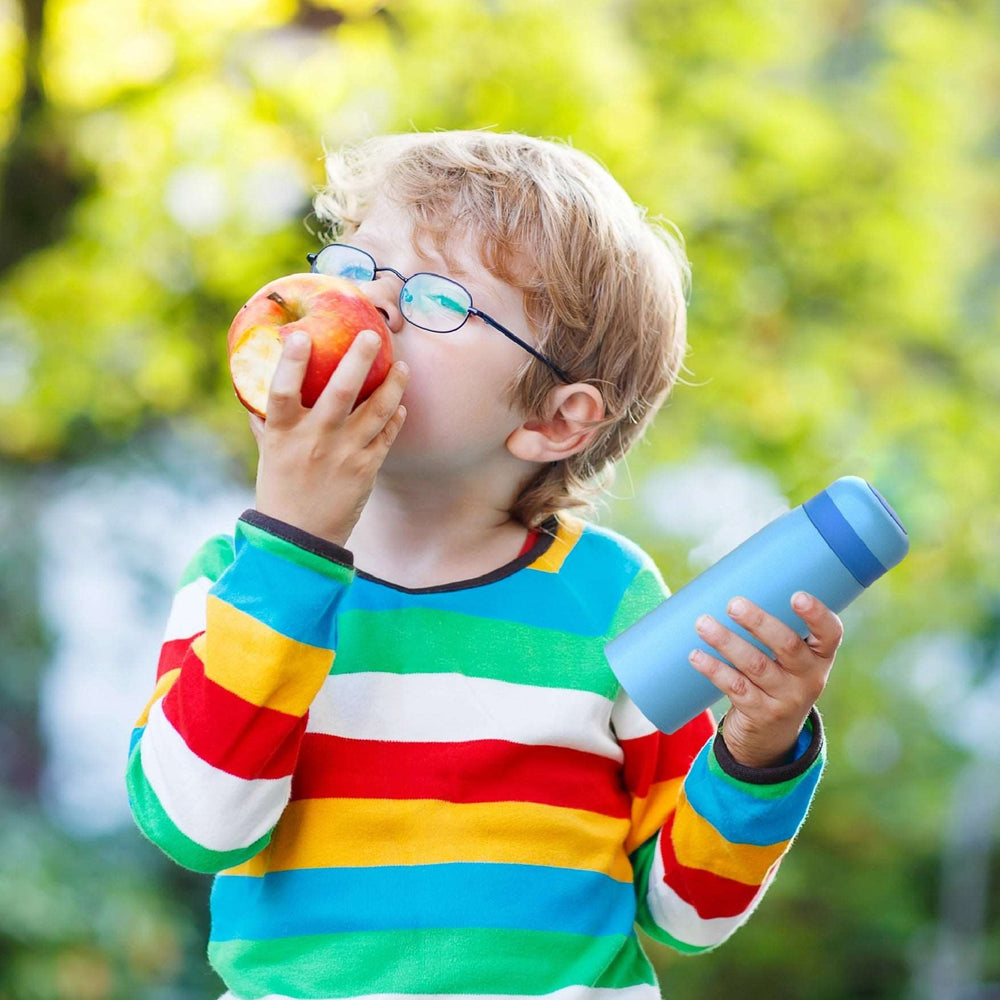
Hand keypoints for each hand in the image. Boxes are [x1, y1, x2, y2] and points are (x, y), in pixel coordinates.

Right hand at [249, 329, 408, 546]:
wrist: (300, 539)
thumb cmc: (280, 492)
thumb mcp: (268, 455)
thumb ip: (267, 422)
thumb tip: (256, 391)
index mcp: (284, 433)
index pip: (283, 390)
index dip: (293, 362)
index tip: (303, 335)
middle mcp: (315, 440)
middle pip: (341, 392)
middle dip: (359, 359)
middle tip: (373, 335)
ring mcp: (344, 454)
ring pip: (376, 411)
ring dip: (393, 385)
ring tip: (402, 367)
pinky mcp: (367, 470)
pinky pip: (387, 436)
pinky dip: (396, 417)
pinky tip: (400, 403)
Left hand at [688, 593, 842, 767]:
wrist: (772, 736)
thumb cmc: (777, 677)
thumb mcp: (789, 658)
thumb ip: (773, 628)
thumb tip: (730, 579)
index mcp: (820, 656)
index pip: (830, 634)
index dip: (817, 615)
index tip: (797, 595)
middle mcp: (808, 678)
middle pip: (786, 646)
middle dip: (758, 622)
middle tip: (733, 604)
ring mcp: (785, 698)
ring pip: (755, 666)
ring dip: (726, 642)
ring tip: (703, 623)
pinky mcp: (760, 713)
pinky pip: (735, 688)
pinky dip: (714, 669)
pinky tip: (696, 655)